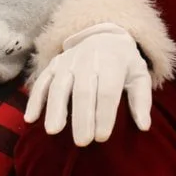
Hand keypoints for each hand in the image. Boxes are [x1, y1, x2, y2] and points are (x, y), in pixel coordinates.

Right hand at [24, 23, 151, 146]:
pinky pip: (42, 81)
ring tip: (53, 131)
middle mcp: (88, 60)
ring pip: (59, 85)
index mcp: (112, 63)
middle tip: (81, 142)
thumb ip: (142, 99)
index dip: (104, 114)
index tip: (102, 138)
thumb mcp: (139, 74)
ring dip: (55, 108)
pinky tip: (30, 118)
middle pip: (83, 91)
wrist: (105, 34)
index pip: (107, 91)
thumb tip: (144, 126)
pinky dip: (34, 99)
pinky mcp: (54, 64)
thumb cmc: (124, 62)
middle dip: (82, 117)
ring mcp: (68, 61)